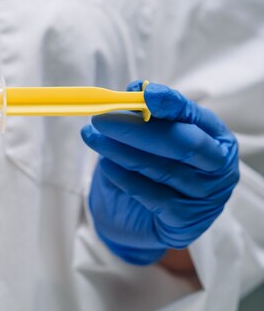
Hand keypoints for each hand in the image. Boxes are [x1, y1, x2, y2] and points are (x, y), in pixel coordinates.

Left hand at [81, 81, 238, 264]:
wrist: (141, 216)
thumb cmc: (151, 166)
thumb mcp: (150, 136)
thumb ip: (145, 113)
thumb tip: (134, 89)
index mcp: (216, 138)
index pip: (195, 116)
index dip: (170, 103)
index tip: (142, 92)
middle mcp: (218, 168)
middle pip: (182, 144)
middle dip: (137, 129)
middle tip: (101, 119)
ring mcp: (205, 198)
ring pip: (160, 169)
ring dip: (119, 150)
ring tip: (91, 137)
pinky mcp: (183, 221)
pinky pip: (149, 195)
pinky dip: (123, 177)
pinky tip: (104, 164)